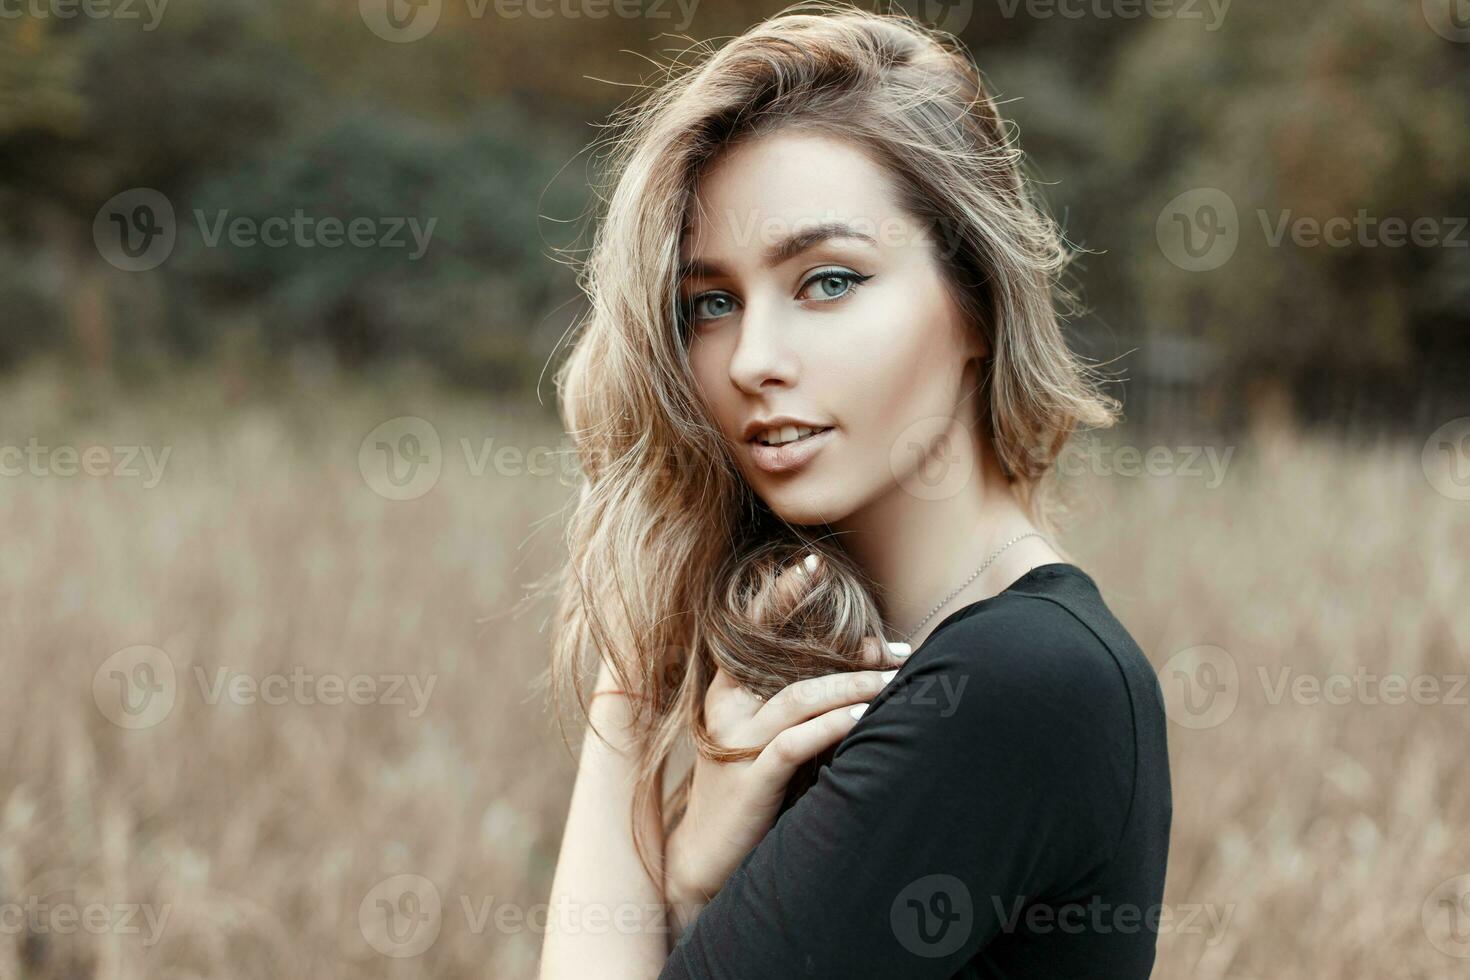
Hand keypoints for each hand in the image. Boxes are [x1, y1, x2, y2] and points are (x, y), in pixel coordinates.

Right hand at [663, 555, 909, 930]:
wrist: (706, 859)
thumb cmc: (751, 791)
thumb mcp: (771, 738)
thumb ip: (802, 701)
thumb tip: (867, 663)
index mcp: (727, 690)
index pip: (753, 626)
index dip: (782, 592)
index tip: (815, 561)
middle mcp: (726, 707)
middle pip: (780, 654)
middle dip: (842, 644)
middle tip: (895, 646)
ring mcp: (736, 742)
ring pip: (799, 697)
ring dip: (852, 686)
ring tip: (895, 680)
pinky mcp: (750, 778)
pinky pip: (796, 742)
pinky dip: (834, 726)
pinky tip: (866, 719)